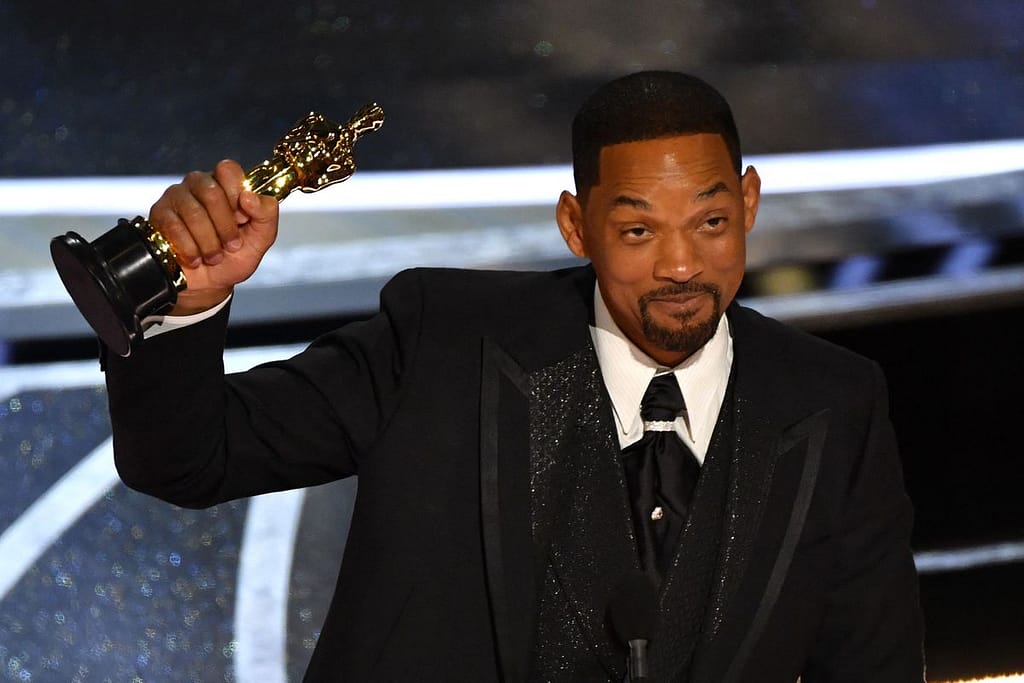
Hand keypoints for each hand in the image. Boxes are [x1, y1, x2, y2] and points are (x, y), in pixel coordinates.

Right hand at [148, 160, 279, 313]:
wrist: (210, 284)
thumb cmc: (234, 257)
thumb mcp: (261, 239)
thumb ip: (266, 214)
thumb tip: (250, 196)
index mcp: (226, 185)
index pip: (228, 170)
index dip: (237, 196)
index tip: (242, 220)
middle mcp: (200, 184)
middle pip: (211, 192)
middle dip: (225, 227)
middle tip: (231, 246)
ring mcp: (177, 196)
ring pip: (193, 212)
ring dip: (208, 243)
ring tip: (214, 257)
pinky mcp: (159, 214)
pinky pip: (174, 227)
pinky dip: (190, 249)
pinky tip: (195, 258)